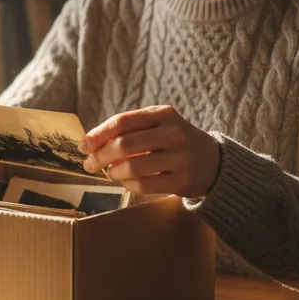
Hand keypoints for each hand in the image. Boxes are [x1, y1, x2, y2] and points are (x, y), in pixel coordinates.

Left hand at [79, 105, 220, 197]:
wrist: (215, 161)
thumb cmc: (174, 141)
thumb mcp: (158, 125)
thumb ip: (129, 130)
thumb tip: (90, 143)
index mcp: (163, 114)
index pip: (122, 121)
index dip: (98, 134)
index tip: (83, 146)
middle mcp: (174, 133)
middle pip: (124, 145)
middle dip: (100, 156)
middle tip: (89, 165)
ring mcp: (181, 157)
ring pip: (133, 166)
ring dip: (113, 172)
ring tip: (110, 173)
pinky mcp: (183, 180)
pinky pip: (144, 184)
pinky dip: (128, 184)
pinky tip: (126, 182)